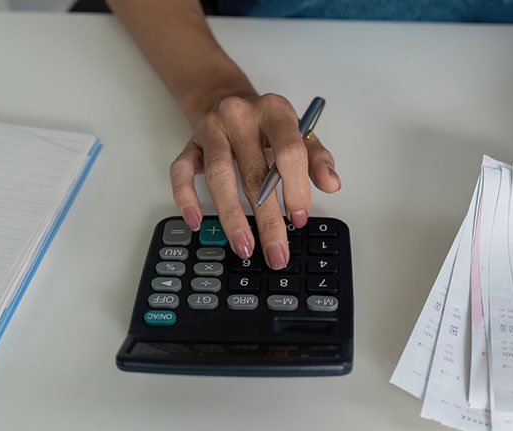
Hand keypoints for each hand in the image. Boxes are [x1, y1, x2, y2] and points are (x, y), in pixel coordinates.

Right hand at [168, 93, 341, 267]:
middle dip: (267, 219)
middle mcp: (240, 116)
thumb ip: (317, 158)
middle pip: (254, 173)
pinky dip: (186, 198)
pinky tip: (196, 221)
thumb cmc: (268, 124)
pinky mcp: (190, 143)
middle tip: (276, 250)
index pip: (288, 151)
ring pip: (219, 176)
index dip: (295, 188)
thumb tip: (331, 183)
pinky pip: (181, 172)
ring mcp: (212, 129)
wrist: (228, 98)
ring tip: (244, 246)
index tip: (299, 217)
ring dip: (232, 216)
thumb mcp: (300, 133)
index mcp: (275, 111)